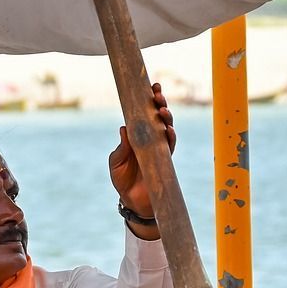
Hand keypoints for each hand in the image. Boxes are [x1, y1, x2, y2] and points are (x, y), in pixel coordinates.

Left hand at [109, 83, 175, 222]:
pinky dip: (170, 136)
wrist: (132, 200)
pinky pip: (170, 145)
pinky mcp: (165, 159)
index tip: (151, 86)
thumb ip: (121, 147)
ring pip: (166, 127)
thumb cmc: (122, 179)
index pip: (144, 113)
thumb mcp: (116, 161)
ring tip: (162, 110)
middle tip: (157, 94)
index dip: (148, 100)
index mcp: (137, 135)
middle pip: (158, 116)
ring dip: (166, 117)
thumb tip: (124, 128)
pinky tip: (168, 129)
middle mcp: (150, 138)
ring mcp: (159, 148)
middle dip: (160, 103)